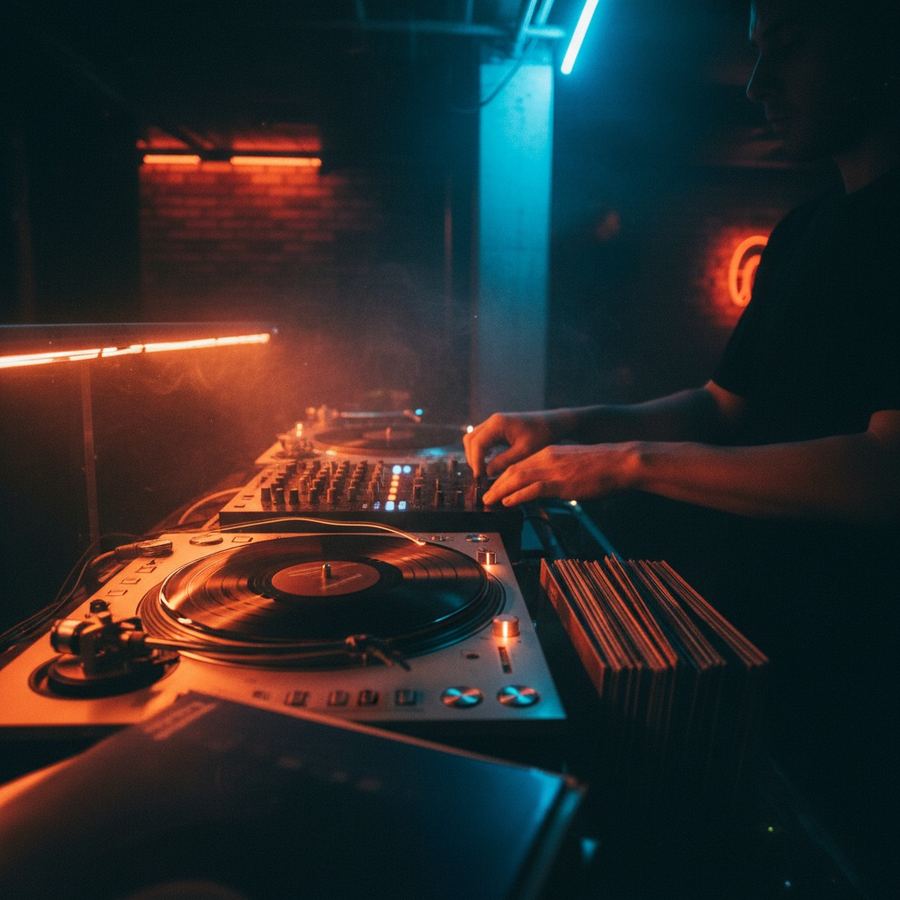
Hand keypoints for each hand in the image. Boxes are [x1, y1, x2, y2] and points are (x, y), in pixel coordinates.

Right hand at [464, 411, 565, 477]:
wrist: (554, 423)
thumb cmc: (542, 435)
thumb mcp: (524, 452)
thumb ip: (504, 462)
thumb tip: (487, 473)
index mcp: (497, 424)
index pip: (477, 444)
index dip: (476, 462)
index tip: (479, 478)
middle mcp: (493, 421)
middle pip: (470, 440)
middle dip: (473, 459)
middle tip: (480, 476)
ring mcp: (494, 423)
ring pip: (474, 439)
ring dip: (475, 455)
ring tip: (483, 472)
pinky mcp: (498, 427)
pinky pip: (482, 439)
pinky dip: (481, 451)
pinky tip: (488, 464)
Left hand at [481, 443, 638, 506]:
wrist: (618, 462)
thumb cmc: (600, 466)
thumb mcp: (571, 466)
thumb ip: (554, 474)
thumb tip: (543, 488)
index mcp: (548, 453)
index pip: (519, 464)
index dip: (503, 476)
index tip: (494, 486)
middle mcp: (546, 458)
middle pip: (512, 470)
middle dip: (496, 484)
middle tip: (485, 496)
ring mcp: (552, 469)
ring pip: (517, 478)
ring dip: (500, 490)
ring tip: (489, 500)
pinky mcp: (560, 482)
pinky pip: (532, 489)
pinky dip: (517, 495)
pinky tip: (508, 502)